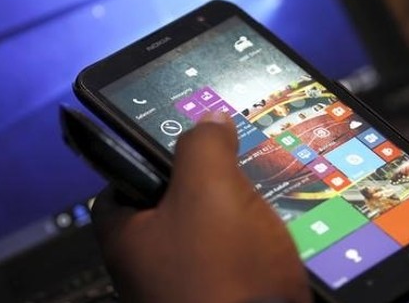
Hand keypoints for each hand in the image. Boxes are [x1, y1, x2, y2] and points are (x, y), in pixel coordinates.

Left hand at [91, 113, 310, 302]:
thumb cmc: (218, 277)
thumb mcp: (208, 189)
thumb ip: (203, 145)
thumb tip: (208, 122)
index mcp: (126, 232)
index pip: (127, 174)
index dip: (158, 150)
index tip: (193, 138)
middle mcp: (149, 260)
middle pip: (180, 198)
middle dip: (216, 182)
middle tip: (244, 167)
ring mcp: (187, 282)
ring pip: (218, 228)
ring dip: (246, 213)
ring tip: (271, 202)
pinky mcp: (225, 296)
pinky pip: (241, 258)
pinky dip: (260, 244)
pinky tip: (282, 236)